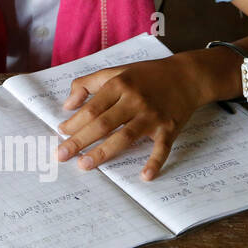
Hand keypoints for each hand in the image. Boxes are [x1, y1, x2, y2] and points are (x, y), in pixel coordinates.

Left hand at [56, 57, 205, 179]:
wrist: (186, 76)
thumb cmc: (146, 76)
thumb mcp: (115, 72)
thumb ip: (87, 84)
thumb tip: (68, 105)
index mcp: (119, 85)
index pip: (92, 108)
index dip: (74, 122)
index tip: (61, 133)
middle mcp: (134, 100)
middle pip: (103, 124)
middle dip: (80, 140)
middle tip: (62, 155)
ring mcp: (153, 116)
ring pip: (125, 136)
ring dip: (104, 152)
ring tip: (85, 165)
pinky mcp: (170, 128)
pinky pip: (162, 148)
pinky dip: (155, 162)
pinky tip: (145, 176)